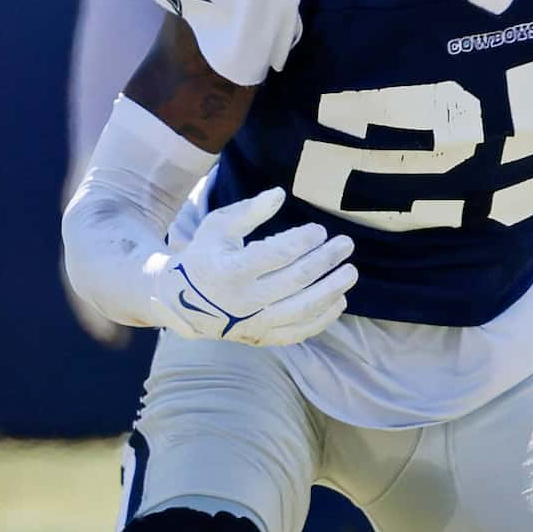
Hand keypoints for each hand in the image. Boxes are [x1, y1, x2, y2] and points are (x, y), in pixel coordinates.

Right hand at [152, 186, 355, 346]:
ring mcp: (254, 322)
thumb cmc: (205, 256)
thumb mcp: (218, 227)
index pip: (277, 254)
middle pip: (297, 280)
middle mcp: (244, 300)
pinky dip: (323, 318)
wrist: (182, 303)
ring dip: (332, 289)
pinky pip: (299, 331)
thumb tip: (280, 193)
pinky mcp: (262, 338)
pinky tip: (340, 300)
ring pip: (303, 308)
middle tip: (346, 245)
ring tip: (350, 272)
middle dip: (326, 260)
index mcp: (230, 270)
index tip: (319, 230)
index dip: (303, 241)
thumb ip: (249, 211)